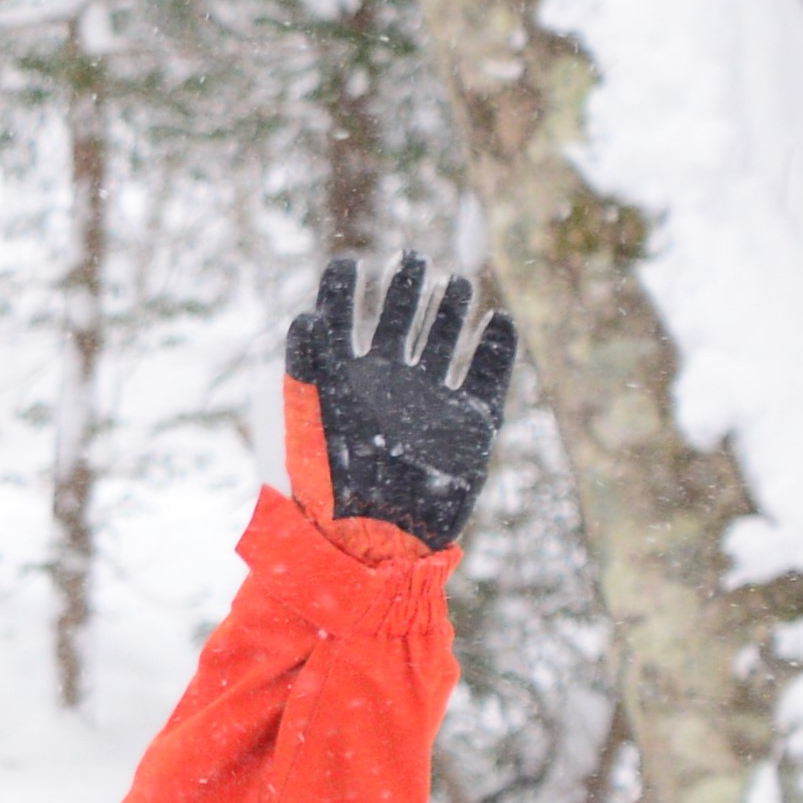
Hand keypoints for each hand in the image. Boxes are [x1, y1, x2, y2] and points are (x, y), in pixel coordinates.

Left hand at [285, 254, 522, 551]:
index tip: (349, 262)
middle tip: (411, 257)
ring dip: (450, 309)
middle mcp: (389, 386)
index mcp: (347, 381)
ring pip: (445, 340)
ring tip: (455, 281)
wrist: (372, 546)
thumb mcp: (310, 425)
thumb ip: (307, 369)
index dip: (345, 291)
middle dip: (405, 288)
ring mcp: (431, 403)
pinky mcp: (471, 426)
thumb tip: (304, 316)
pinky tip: (498, 321)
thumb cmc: (329, 490)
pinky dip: (497, 349)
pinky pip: (489, 377)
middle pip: (400, 321)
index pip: (344, 322)